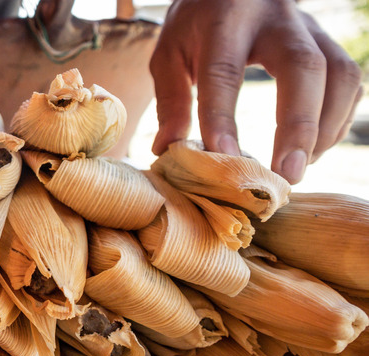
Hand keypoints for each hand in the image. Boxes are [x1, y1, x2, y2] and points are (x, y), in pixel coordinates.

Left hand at [150, 0, 362, 183]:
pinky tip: (313, 145)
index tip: (224, 156)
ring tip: (298, 165)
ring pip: (338, 73)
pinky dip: (337, 118)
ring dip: (324, 127)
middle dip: (298, 125)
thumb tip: (167, 149)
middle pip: (302, 66)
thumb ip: (171, 99)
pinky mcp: (328, 41)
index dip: (223, 117)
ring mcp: (309, 27)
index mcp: (224, 21)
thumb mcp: (170, 54)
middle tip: (286, 174)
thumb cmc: (196, 24)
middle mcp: (275, 19)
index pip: (223, 71)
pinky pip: (349, 80)